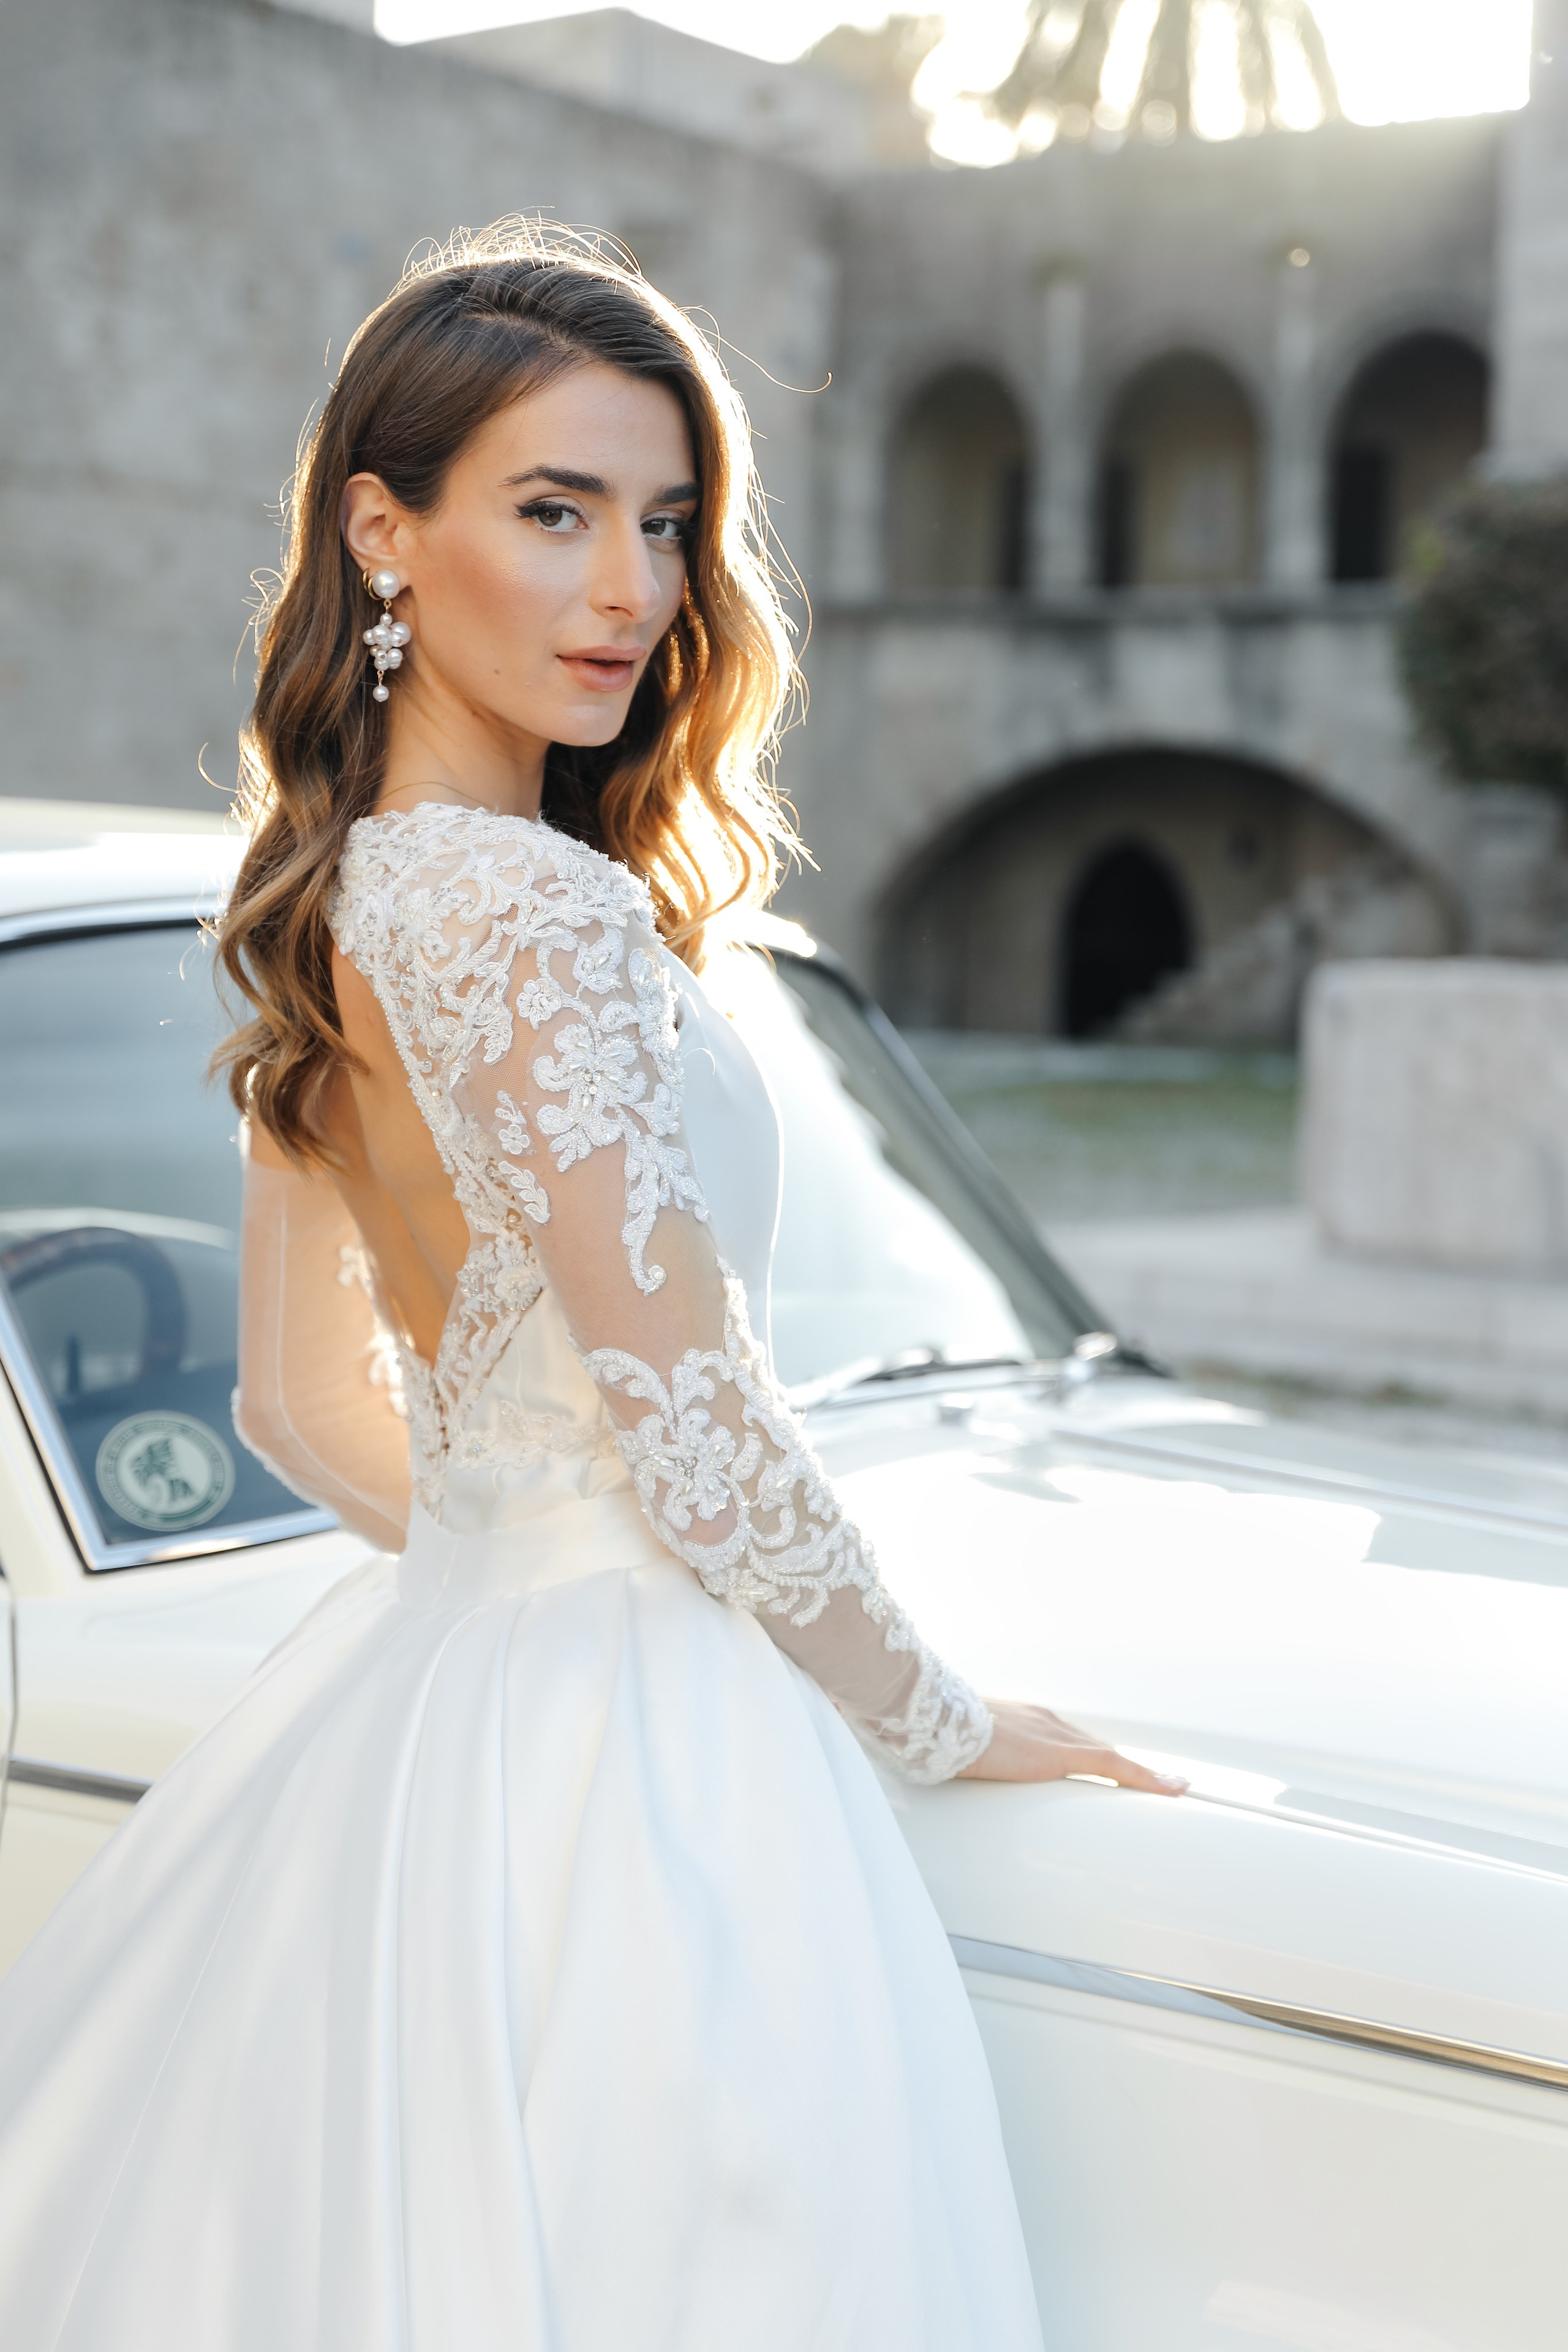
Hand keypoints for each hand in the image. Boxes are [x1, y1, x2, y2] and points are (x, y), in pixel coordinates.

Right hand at [960, 1700, 1187, 1792]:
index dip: (1098, 1757)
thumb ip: (981, 1761)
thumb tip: (971, 1777)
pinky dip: (1144, 1778)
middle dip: (1126, 1768)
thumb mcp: (968, 1750)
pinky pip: (1114, 1767)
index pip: (1074, 1741)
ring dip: (1142, 1774)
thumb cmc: (944, 1736)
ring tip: (1173, 1787)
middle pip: (1099, 1749)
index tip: (1114, 1768)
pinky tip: (1171, 1788)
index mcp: (1031, 1720)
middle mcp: (1051, 1722)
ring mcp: (1058, 1737)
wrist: (938, 1722)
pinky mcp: (1061, 1755)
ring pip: (1112, 1758)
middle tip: (1159, 1783)